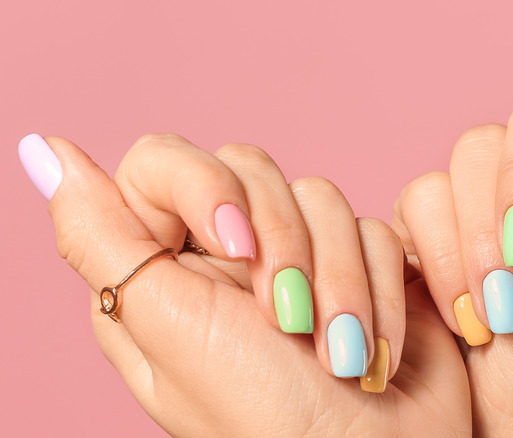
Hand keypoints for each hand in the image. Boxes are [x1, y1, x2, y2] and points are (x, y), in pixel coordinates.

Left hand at [19, 134, 469, 435]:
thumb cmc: (268, 420)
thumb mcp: (170, 330)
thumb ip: (101, 239)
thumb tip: (45, 153)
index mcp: (163, 273)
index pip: (161, 163)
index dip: (204, 186)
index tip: (235, 244)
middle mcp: (228, 259)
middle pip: (251, 169)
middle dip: (285, 244)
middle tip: (289, 320)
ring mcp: (299, 258)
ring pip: (321, 196)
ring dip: (340, 280)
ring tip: (339, 353)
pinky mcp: (360, 264)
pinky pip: (373, 228)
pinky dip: (379, 290)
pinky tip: (374, 346)